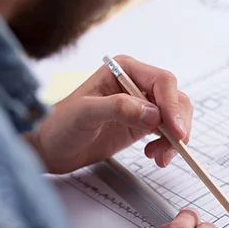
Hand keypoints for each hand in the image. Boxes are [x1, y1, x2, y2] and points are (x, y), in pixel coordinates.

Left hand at [27, 55, 192, 173]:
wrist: (50, 148)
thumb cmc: (58, 125)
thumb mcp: (84, 114)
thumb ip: (117, 108)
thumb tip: (152, 113)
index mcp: (124, 70)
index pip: (162, 81)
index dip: (172, 105)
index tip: (175, 131)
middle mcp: (136, 84)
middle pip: (175, 99)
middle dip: (178, 124)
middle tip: (173, 147)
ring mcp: (141, 105)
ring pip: (176, 116)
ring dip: (174, 139)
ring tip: (159, 157)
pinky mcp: (142, 124)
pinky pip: (168, 132)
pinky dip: (168, 146)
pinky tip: (155, 155)